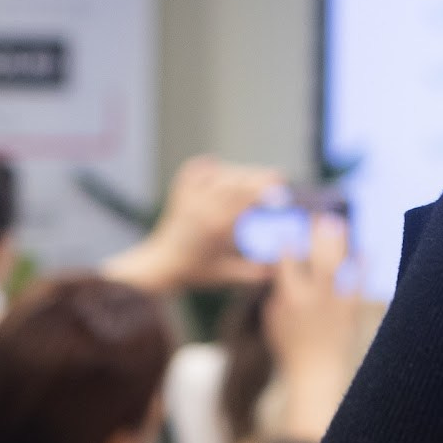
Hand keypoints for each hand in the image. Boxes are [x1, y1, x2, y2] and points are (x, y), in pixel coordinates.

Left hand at [103, 157, 283, 293]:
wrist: (159, 265)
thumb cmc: (194, 272)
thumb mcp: (226, 275)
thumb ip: (254, 272)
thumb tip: (279, 266)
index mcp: (214, 225)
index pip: (245, 198)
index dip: (266, 192)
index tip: (282, 194)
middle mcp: (202, 205)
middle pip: (237, 180)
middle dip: (260, 177)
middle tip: (279, 178)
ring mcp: (190, 196)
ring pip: (221, 172)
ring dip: (242, 173)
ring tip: (258, 179)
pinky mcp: (181, 191)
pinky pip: (198, 169)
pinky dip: (213, 167)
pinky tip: (223, 170)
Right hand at [265, 217, 359, 441]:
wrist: (316, 377)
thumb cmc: (290, 352)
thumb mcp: (272, 324)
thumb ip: (274, 298)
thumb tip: (277, 276)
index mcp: (289, 299)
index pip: (286, 263)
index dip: (287, 244)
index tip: (289, 231)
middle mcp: (312, 298)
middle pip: (314, 258)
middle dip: (317, 234)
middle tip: (320, 216)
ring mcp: (334, 304)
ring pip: (336, 265)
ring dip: (338, 242)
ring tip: (338, 223)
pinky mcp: (350, 312)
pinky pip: (359, 283)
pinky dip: (363, 265)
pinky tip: (368, 248)